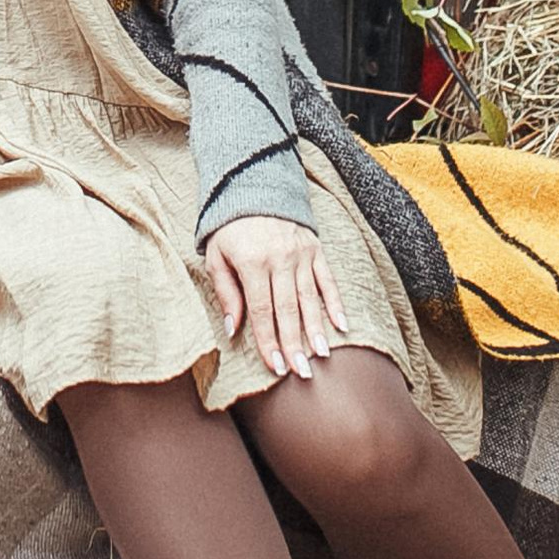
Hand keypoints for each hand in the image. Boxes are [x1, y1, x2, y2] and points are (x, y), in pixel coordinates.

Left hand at [203, 213, 347, 379]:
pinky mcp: (315, 249)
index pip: (261, 310)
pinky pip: (327, 280)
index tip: (275, 367)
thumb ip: (226, 292)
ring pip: (310, 298)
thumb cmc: (229, 227)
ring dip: (316, 329)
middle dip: (294, 344)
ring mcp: (301, 254)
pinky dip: (335, 303)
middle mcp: (280, 259)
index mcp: (252, 263)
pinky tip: (342, 325)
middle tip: (301, 372)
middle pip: (288, 310)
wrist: (253, 185)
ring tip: (322, 355)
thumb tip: (233, 329)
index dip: (269, 341)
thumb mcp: (216, 256)